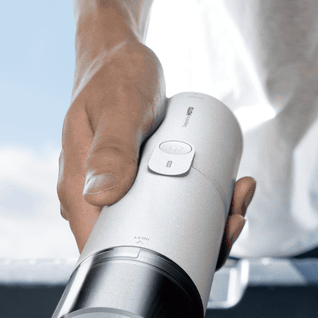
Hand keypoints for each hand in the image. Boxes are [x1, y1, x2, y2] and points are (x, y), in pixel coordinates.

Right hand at [58, 41, 255, 260]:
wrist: (115, 55)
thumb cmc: (113, 76)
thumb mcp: (118, 108)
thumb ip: (111, 148)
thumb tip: (102, 195)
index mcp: (78, 193)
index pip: (109, 254)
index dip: (157, 263)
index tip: (203, 249)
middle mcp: (94, 202)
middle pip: (143, 247)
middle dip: (195, 243)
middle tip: (234, 218)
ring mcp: (116, 195)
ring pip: (160, 230)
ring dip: (205, 225)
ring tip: (238, 196)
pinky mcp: (136, 185)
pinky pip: (167, 207)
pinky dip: (199, 205)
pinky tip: (227, 191)